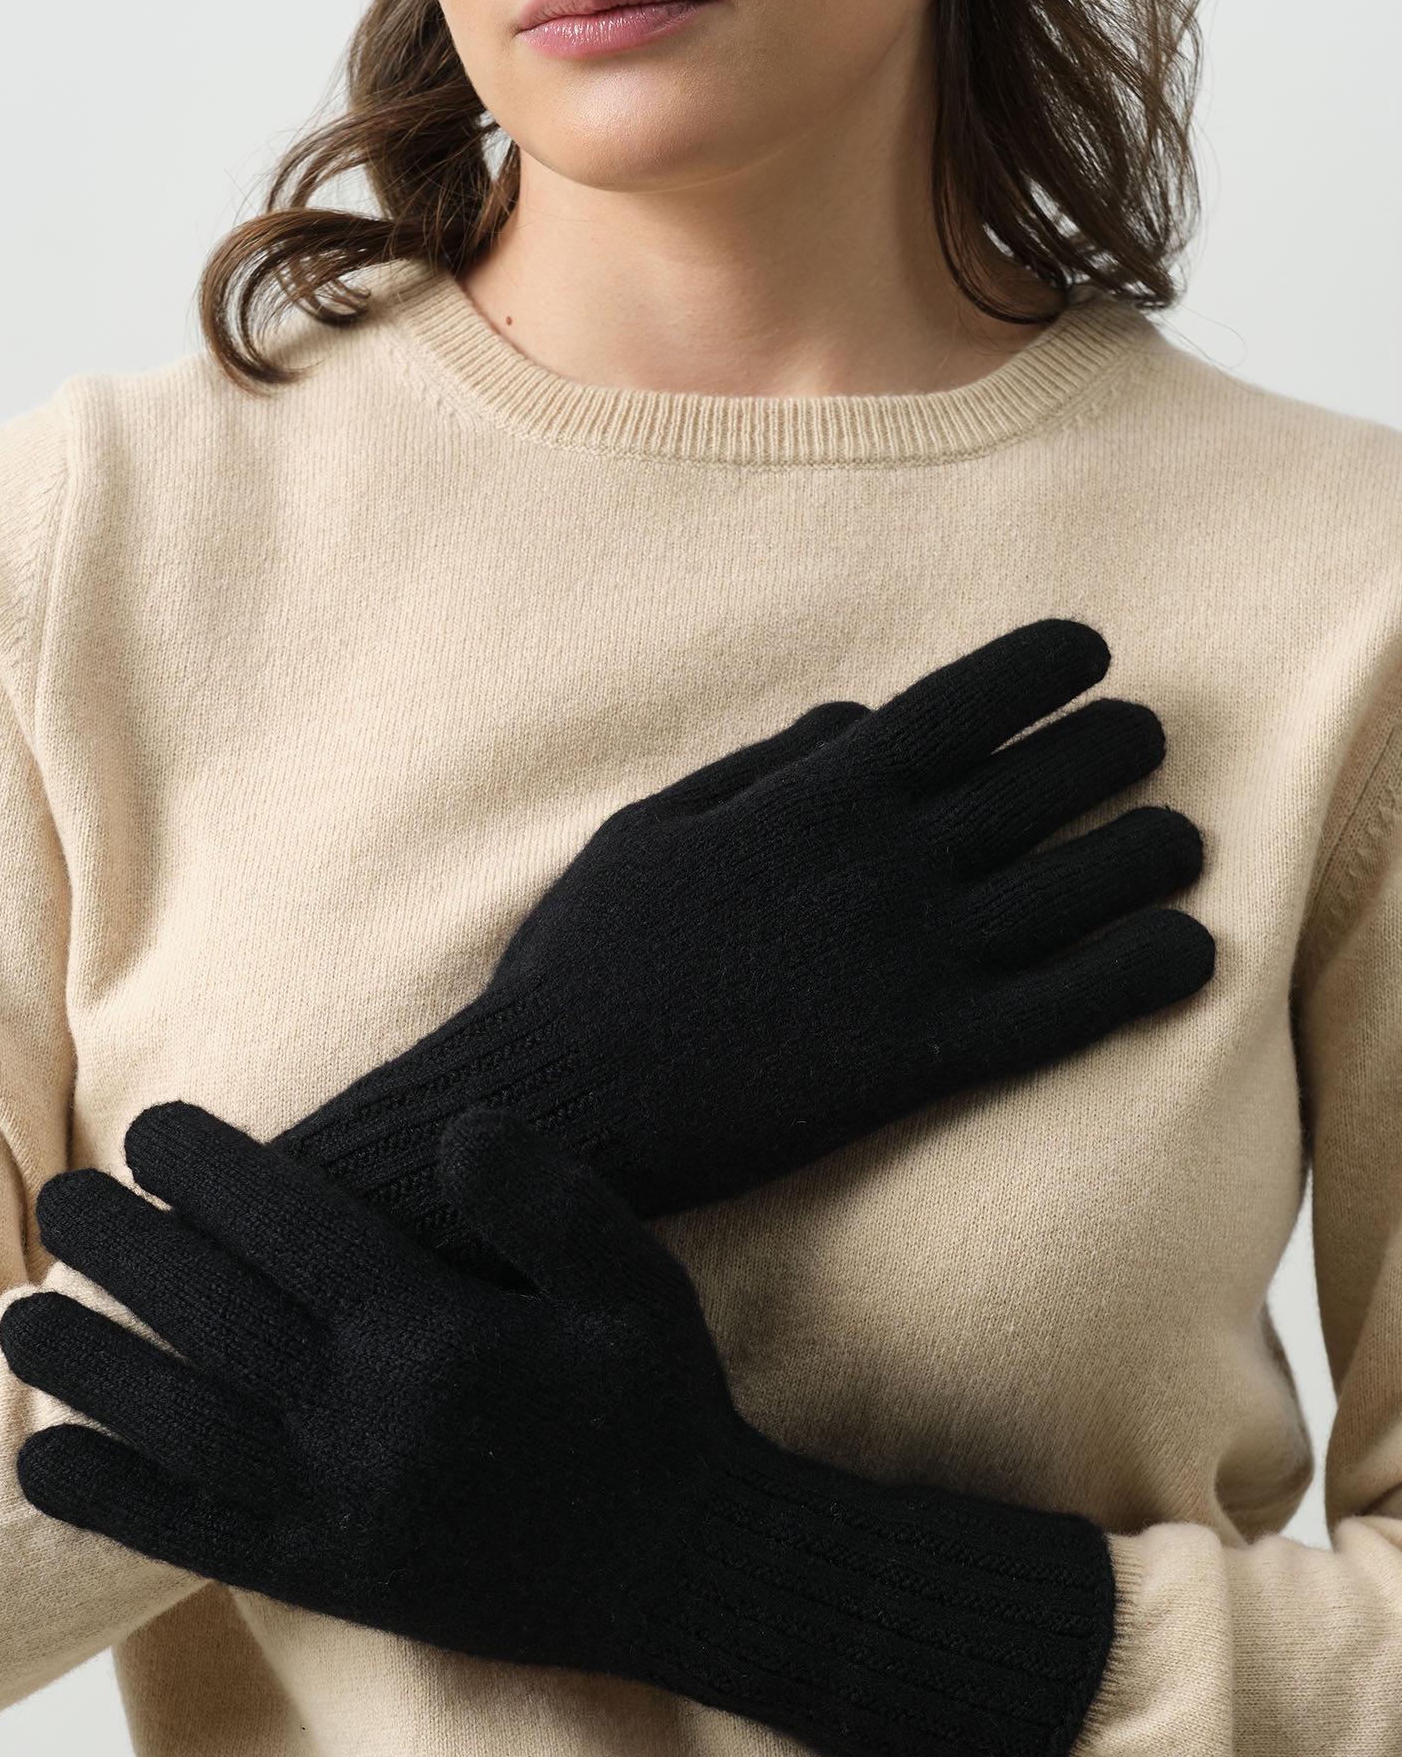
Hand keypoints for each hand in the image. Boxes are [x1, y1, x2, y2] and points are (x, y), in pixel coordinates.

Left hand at [1, 1103, 1114, 1756]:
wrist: (689, 1569)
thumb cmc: (661, 1408)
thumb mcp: (635, 1279)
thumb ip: (548, 1195)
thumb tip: (455, 1128)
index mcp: (435, 1335)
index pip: (289, 1230)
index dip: (210, 1172)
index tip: (151, 1129)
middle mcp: (366, 1419)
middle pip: (210, 1316)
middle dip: (126, 1250)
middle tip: (64, 1201)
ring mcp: (338, 1505)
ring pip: (178, 1425)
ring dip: (90, 1367)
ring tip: (24, 1319)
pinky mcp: (329, 1574)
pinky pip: (195, 1536)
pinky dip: (113, 1499)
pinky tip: (48, 1464)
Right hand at [278, 619, 1212, 1233]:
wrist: (564, 1100)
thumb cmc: (589, 961)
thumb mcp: (651, 826)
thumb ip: (765, 765)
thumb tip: (859, 721)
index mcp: (818, 795)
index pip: (968, 699)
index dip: (1045, 664)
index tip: (1085, 656)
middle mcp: (886, 862)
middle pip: (1047, 779)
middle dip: (1114, 745)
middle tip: (1142, 740)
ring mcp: (915, 960)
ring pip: (1083, 884)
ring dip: (1154, 849)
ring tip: (1182, 840)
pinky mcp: (928, 1057)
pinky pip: (1073, 1006)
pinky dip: (1146, 972)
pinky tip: (1191, 953)